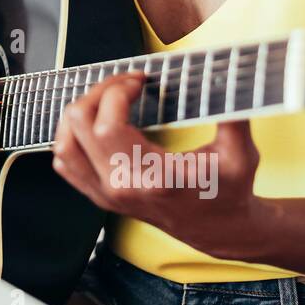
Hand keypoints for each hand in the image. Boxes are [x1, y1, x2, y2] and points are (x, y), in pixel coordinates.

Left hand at [51, 72, 266, 258]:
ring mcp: (106, 195)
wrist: (218, 229)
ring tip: (108, 98)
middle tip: (125, 83)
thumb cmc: (228, 191)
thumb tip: (227, 75)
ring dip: (80, 112)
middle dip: (99, 92)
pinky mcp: (100, 196)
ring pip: (63, 143)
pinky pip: (65, 162)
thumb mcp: (241, 153)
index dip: (117, 91)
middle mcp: (121, 188)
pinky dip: (71, 136)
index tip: (139, 80)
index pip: (107, 125)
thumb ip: (233, 114)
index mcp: (152, 177)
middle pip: (78, 125)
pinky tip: (95, 122)